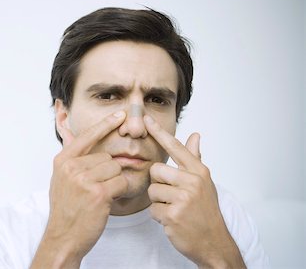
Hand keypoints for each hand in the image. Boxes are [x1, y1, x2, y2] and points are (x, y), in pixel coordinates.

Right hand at [31, 111, 128, 268]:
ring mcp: (84, 180)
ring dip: (114, 182)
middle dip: (108, 172)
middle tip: (97, 189)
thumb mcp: (61, 179)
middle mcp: (72, 167)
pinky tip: (107, 201)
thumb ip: (71, 158)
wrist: (63, 236)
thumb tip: (71, 135)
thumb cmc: (66, 208)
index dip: (105, 125)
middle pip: (107, 157)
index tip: (120, 114)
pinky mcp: (98, 193)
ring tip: (100, 196)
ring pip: (115, 168)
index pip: (87, 136)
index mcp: (63, 161)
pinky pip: (121, 181)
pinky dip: (120, 191)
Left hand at [143, 115, 245, 267]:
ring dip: (158, 202)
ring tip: (174, 208)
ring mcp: (183, 198)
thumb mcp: (204, 182)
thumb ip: (195, 158)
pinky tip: (173, 220)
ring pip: (152, 191)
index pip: (175, 147)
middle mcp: (192, 181)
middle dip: (158, 184)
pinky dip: (159, 217)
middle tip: (172, 196)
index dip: (159, 132)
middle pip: (155, 171)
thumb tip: (195, 135)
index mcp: (198, 171)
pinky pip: (153, 209)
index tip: (146, 119)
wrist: (214, 241)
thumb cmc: (205, 210)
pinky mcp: (173, 215)